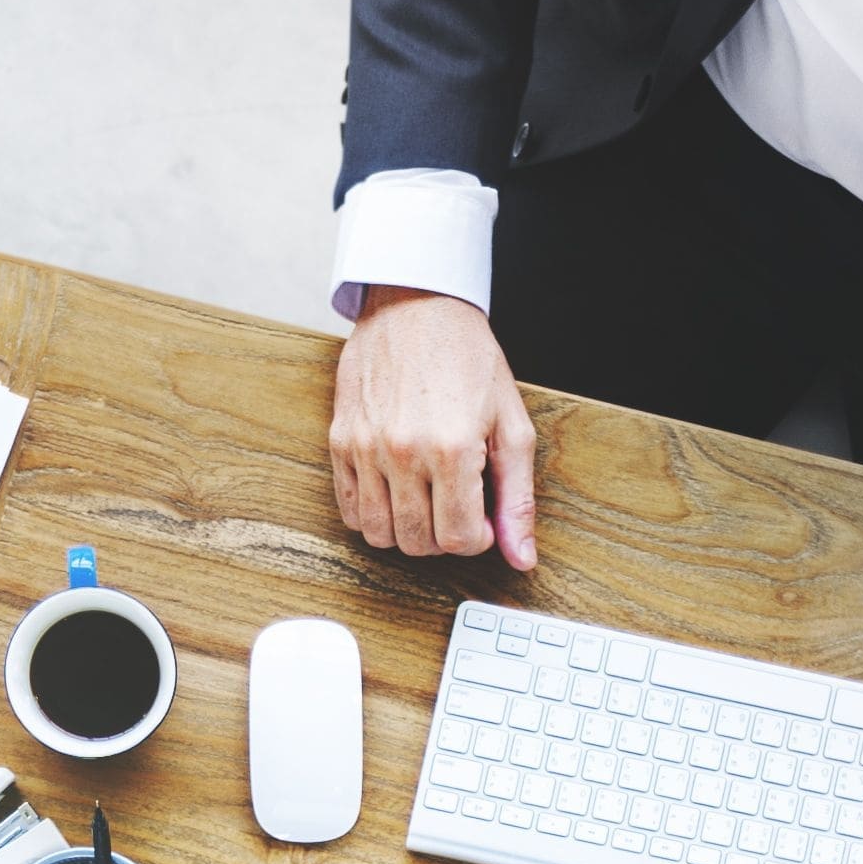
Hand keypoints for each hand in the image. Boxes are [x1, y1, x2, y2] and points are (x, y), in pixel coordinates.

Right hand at [329, 290, 539, 570]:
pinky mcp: (340, 441)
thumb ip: (517, 496)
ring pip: (379, 534)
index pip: (460, 539)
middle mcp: (403, 452)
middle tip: (457, 506)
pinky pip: (349, 510)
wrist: (416, 306)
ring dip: (407, 531)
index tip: (483, 518)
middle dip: (444, 537)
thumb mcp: (511, 424)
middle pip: (419, 543)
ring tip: (426, 501)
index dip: (478, 539)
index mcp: (452, 448)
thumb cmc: (468, 358)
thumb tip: (523, 558)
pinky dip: (373, 515)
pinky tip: (396, 491)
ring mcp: (365, 447)